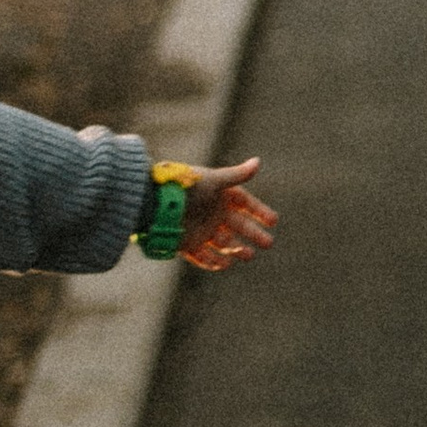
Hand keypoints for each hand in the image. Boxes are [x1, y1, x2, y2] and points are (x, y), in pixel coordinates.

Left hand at [178, 157, 275, 273]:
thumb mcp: (212, 180)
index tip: (274, 220)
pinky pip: (203, 257)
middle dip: (254, 234)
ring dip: (237, 250)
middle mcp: (211, 213)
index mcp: (218, 195)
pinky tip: (225, 264)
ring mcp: (200, 229)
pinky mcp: (188, 244)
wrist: (153, 202)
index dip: (259, 211)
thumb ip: (236, 175)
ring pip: (224, 243)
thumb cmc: (184, 186)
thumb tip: (258, 162)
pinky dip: (214, 261)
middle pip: (238, 225)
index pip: (244, 203)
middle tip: (269, 243)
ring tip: (248, 255)